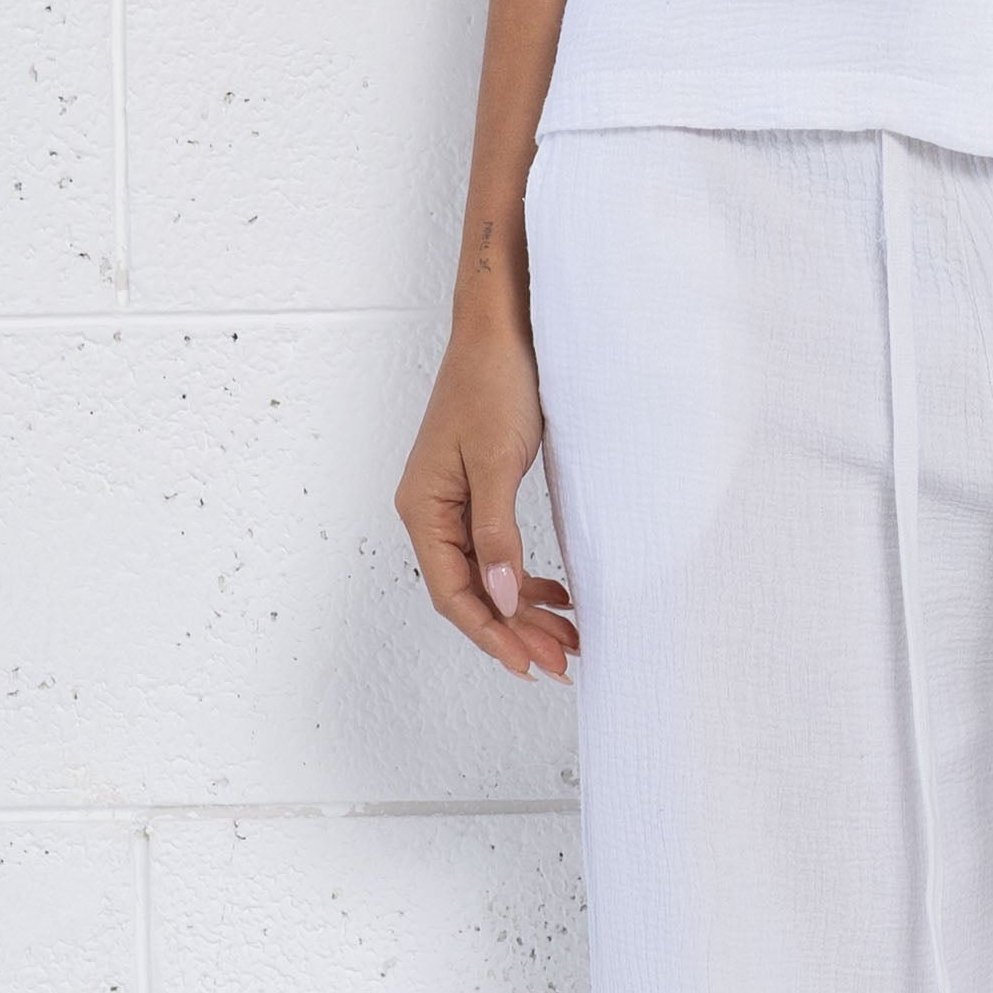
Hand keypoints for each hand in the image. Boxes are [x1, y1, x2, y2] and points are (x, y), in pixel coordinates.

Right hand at [395, 315, 578, 679]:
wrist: (501, 326)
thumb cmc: (493, 382)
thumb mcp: (498, 462)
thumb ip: (498, 535)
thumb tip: (503, 598)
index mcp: (424, 509)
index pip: (454, 594)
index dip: (492, 635)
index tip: (530, 665)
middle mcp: (431, 512)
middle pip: (470, 592)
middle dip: (515, 631)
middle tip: (563, 662)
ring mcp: (454, 502)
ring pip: (488, 576)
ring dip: (525, 609)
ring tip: (568, 637)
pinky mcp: (479, 489)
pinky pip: (497, 551)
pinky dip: (526, 577)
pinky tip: (557, 592)